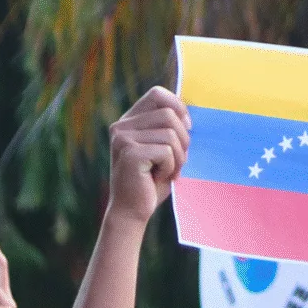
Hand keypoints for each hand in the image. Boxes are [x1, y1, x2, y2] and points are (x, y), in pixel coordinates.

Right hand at [103, 86, 189, 226]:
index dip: (178, 107)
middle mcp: (121, 127)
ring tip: (167, 171)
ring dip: (178, 157)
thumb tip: (186, 112)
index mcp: (127, 121)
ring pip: (171, 134)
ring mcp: (123, 139)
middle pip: (169, 114)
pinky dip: (171, 168)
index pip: (157, 94)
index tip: (185, 129)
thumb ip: (169, 128)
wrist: (131, 213)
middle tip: (177, 160)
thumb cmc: (149, 182)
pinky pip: (167, 152)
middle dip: (183, 139)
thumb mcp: (161, 149)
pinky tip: (157, 178)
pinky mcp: (130, 154)